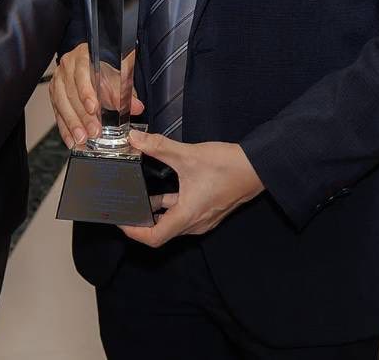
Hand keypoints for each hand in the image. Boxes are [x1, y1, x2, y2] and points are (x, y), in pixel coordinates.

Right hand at [49, 43, 143, 148]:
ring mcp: (58, 82)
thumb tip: (137, 107)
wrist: (94, 68)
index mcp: (83, 57)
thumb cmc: (104, 71)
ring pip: (62, 105)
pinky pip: (58, 114)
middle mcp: (67, 67)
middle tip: (93, 130)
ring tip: (82, 138)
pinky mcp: (54, 96)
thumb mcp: (117, 78)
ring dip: (73, 124)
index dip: (86, 92)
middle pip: (71, 92)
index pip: (82, 73)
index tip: (93, 108)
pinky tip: (71, 139)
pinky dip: (65, 129)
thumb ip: (125, 93)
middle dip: (82, 115)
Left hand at [120, 131, 264, 247]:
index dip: (134, 232)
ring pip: (173, 223)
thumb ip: (158, 147)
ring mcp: (203, 219)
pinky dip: (169, 207)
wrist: (258, 167)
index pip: (154, 238)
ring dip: (156, 213)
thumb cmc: (228, 166)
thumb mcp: (188, 155)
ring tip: (139, 197)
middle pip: (162, 232)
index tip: (121, 220)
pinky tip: (163, 190)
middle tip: (125, 207)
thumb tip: (135, 139)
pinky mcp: (208, 211)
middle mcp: (195, 224)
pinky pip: (183, 215)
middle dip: (141, 221)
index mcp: (187, 216)